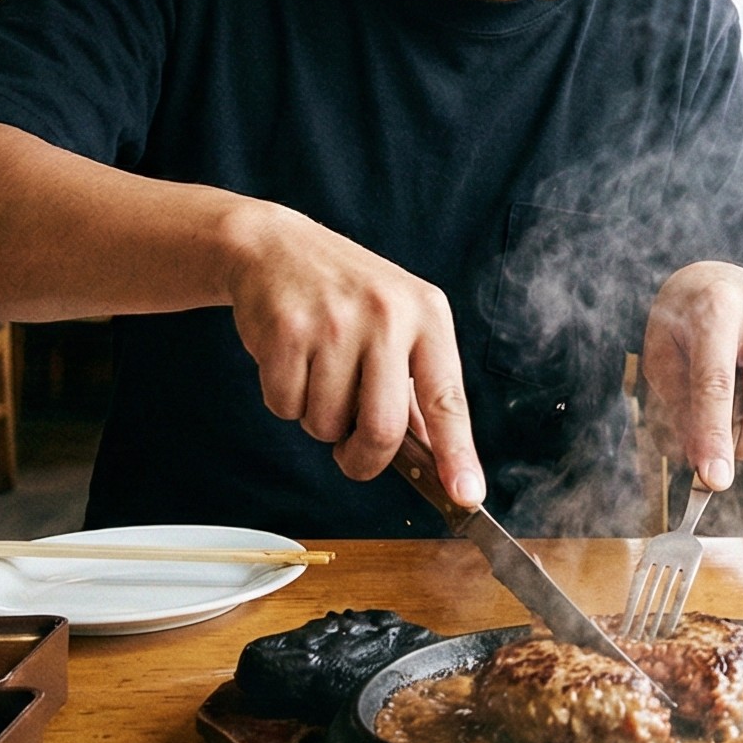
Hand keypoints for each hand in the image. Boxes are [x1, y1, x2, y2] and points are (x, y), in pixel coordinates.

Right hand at [222, 203, 482, 504]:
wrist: (275, 247)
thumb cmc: (346, 295)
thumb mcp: (398, 322)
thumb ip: (417, 387)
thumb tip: (438, 458)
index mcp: (427, 315)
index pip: (448, 399)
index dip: (457, 454)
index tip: (466, 495)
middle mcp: (387, 316)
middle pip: (383, 430)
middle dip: (363, 459)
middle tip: (351, 452)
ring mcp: (335, 323)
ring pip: (326, 425)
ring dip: (319, 421)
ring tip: (319, 373)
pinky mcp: (286, 331)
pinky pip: (286, 406)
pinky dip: (285, 400)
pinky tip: (291, 361)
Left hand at [642, 261, 742, 490]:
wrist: (714, 279)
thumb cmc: (682, 324)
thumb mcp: (662, 359)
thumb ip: (682, 408)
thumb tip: (706, 463)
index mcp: (715, 311)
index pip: (717, 385)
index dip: (715, 436)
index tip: (715, 479)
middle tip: (725, 452)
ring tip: (738, 394)